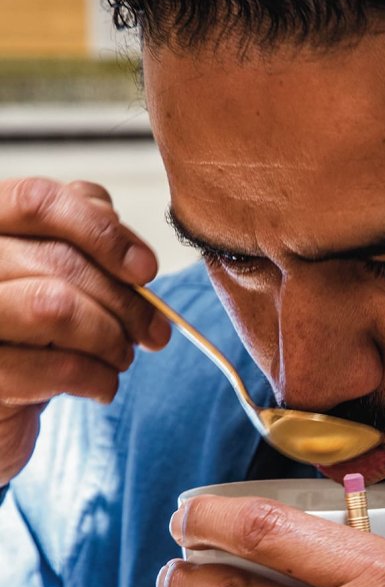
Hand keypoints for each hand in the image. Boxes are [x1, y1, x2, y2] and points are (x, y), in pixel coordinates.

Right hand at [0, 177, 170, 484]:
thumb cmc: (27, 333)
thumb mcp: (51, 274)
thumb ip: (80, 240)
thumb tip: (130, 249)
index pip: (38, 201)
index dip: (101, 231)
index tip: (145, 269)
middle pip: (60, 261)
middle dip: (125, 301)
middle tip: (155, 331)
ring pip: (57, 308)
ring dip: (111, 339)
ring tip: (122, 356)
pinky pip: (58, 368)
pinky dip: (99, 379)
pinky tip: (103, 385)